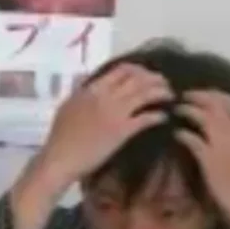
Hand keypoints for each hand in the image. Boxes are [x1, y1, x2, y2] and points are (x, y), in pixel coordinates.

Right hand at [36, 63, 171, 192]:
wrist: (60, 159)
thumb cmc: (60, 137)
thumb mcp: (68, 107)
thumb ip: (81, 93)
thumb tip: (88, 81)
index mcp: (92, 89)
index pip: (121, 70)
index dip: (138, 70)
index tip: (146, 74)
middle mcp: (105, 96)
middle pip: (137, 79)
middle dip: (155, 78)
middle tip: (164, 83)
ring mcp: (114, 113)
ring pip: (145, 94)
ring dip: (161, 92)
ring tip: (169, 96)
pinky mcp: (122, 131)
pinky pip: (146, 118)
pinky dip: (158, 116)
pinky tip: (164, 117)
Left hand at [174, 91, 229, 228]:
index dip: (216, 95)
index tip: (203, 94)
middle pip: (217, 103)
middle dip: (199, 96)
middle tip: (184, 96)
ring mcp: (224, 144)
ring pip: (204, 116)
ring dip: (188, 109)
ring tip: (177, 109)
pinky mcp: (210, 158)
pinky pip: (192, 139)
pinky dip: (182, 133)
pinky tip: (175, 134)